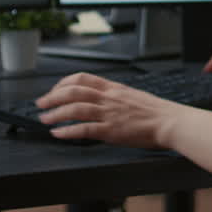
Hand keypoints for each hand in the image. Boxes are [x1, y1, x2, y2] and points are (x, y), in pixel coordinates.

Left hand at [35, 72, 188, 148]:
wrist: (170, 121)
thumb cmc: (156, 112)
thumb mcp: (133, 96)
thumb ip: (115, 96)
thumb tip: (100, 100)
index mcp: (113, 88)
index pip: (82, 78)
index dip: (63, 83)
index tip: (54, 89)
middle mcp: (108, 98)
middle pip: (73, 91)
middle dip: (53, 96)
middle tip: (41, 103)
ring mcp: (109, 114)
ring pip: (75, 109)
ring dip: (56, 113)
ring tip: (44, 119)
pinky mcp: (111, 130)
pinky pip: (84, 129)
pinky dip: (68, 131)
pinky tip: (58, 134)